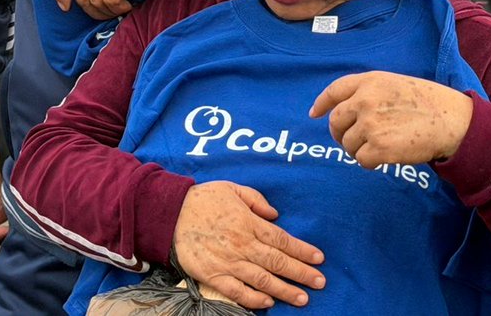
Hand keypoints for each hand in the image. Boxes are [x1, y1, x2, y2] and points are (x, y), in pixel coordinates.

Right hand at [173, 181, 324, 308]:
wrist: (170, 214)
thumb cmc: (203, 199)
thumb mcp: (232, 188)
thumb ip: (256, 199)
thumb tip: (275, 215)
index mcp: (248, 222)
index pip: (282, 239)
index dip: (302, 250)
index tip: (319, 258)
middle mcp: (242, 244)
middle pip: (277, 261)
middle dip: (301, 273)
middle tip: (320, 282)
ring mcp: (228, 262)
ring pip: (262, 280)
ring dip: (284, 290)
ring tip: (302, 298)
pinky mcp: (213, 275)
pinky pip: (237, 291)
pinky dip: (254, 299)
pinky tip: (268, 302)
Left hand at [309, 71, 474, 166]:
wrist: (452, 121)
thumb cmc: (427, 102)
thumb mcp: (394, 83)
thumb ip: (369, 91)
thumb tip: (347, 110)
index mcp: (369, 81)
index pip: (334, 91)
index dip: (322, 103)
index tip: (314, 113)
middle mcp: (365, 100)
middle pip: (335, 122)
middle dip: (339, 133)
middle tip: (351, 140)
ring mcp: (370, 124)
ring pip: (347, 143)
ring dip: (358, 149)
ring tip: (378, 146)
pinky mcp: (379, 147)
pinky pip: (361, 159)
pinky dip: (369, 162)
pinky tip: (384, 157)